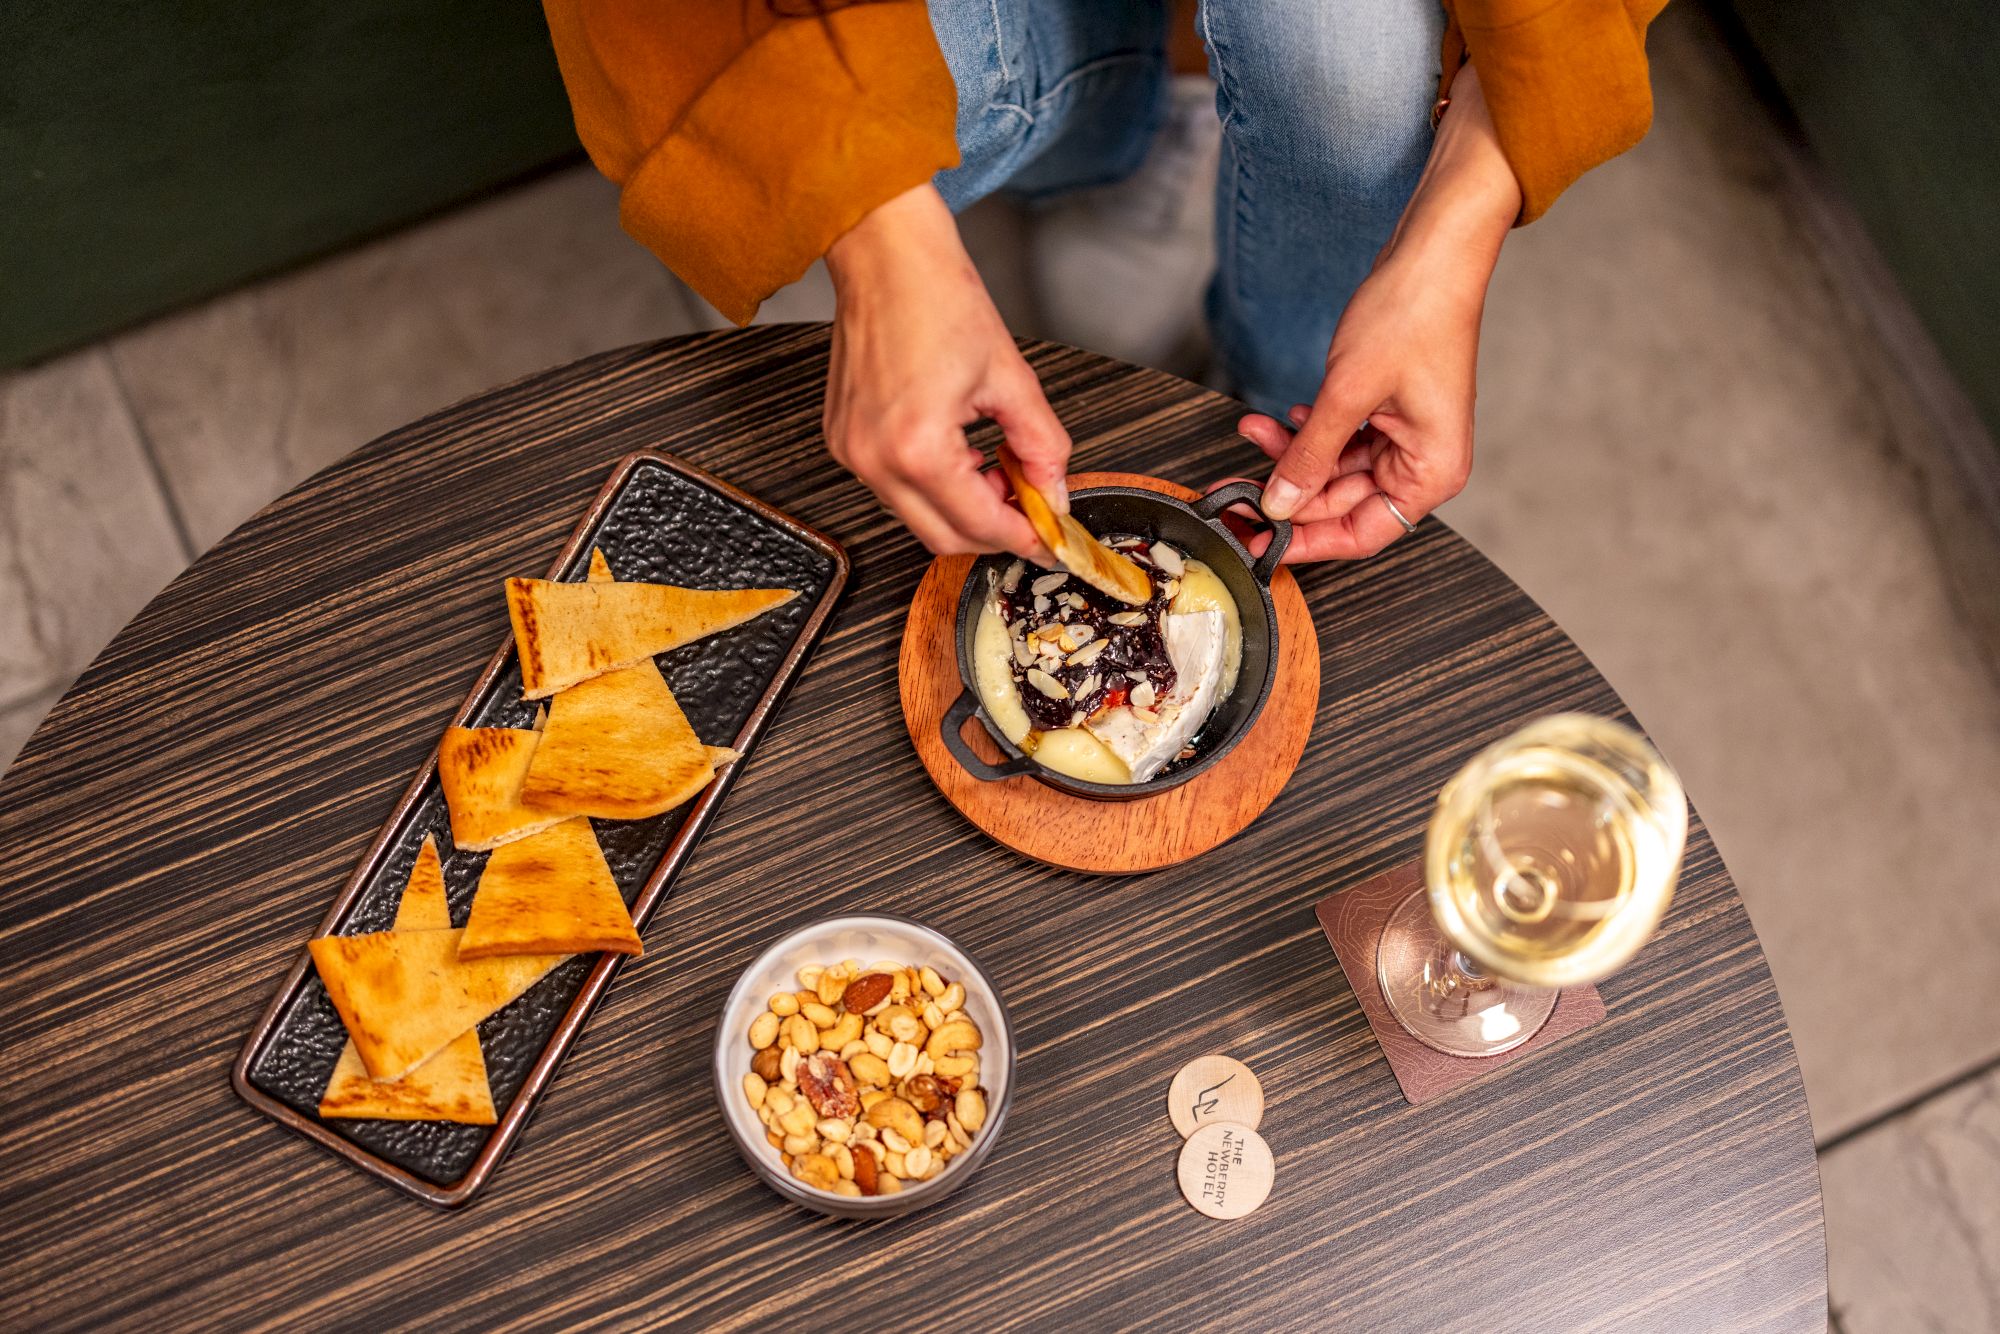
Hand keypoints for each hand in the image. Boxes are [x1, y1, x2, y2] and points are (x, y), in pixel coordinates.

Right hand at [824, 183, 1068, 558]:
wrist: (887, 256)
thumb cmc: (938, 297)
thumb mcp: (1012, 378)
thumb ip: (1042, 446)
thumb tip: (1053, 492)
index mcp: (917, 446)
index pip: (978, 525)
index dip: (1022, 538)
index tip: (1048, 540)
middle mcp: (874, 458)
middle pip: (942, 538)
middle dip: (991, 529)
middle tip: (1026, 503)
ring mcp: (851, 452)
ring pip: (917, 516)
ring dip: (961, 506)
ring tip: (992, 465)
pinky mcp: (843, 441)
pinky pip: (893, 488)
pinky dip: (932, 485)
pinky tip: (958, 452)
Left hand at [1249, 65, 1521, 560]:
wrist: (1431, 254)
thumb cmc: (1411, 316)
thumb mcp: (1346, 395)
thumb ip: (1310, 456)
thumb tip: (1278, 505)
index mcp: (1431, 473)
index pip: (1360, 533)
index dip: (1306, 541)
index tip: (1257, 542)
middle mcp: (1423, 463)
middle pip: (1342, 503)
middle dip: (1287, 490)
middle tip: (1233, 486)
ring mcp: (1405, 438)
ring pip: (1334, 470)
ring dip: (1291, 453)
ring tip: (1252, 428)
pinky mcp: (1387, 413)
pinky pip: (1340, 440)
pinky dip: (1308, 433)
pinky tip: (1280, 416)